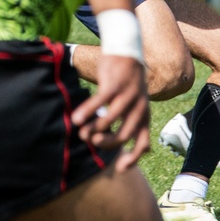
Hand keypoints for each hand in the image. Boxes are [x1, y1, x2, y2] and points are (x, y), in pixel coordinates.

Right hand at [70, 55, 149, 171]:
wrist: (127, 52)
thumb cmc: (128, 84)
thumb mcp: (137, 105)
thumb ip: (136, 125)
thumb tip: (142, 150)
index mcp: (144, 115)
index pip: (143, 144)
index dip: (133, 159)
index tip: (118, 168)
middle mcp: (139, 108)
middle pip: (123, 136)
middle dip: (105, 143)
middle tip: (91, 140)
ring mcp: (128, 96)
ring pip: (109, 121)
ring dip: (92, 129)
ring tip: (80, 130)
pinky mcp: (114, 84)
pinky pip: (99, 103)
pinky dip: (86, 112)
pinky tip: (75, 118)